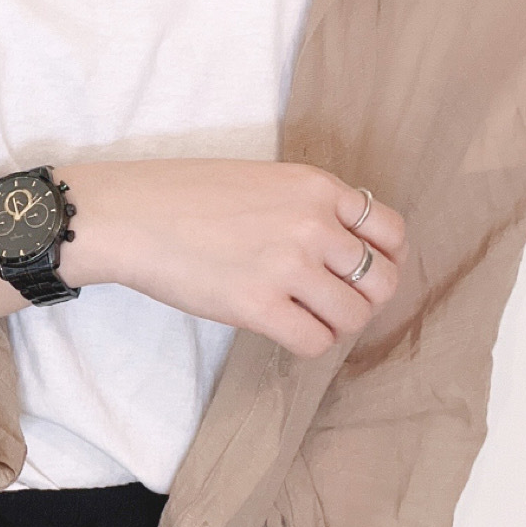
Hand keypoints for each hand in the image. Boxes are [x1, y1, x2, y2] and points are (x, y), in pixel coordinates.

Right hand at [60, 160, 404, 358]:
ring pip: (353, 315)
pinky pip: (315, 340)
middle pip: (381, 279)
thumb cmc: (186, 198)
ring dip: (337, 327)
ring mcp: (289, 267)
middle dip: (365, 301)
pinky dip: (310, 344)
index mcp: (319, 189)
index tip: (361, 275)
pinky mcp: (257, 306)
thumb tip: (334, 246)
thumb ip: (306, 207)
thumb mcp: (265, 182)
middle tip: (335, 307)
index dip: (386, 260)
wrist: (134, 216)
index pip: (391, 231)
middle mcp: (314, 225)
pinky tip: (287, 334)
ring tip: (309, 322)